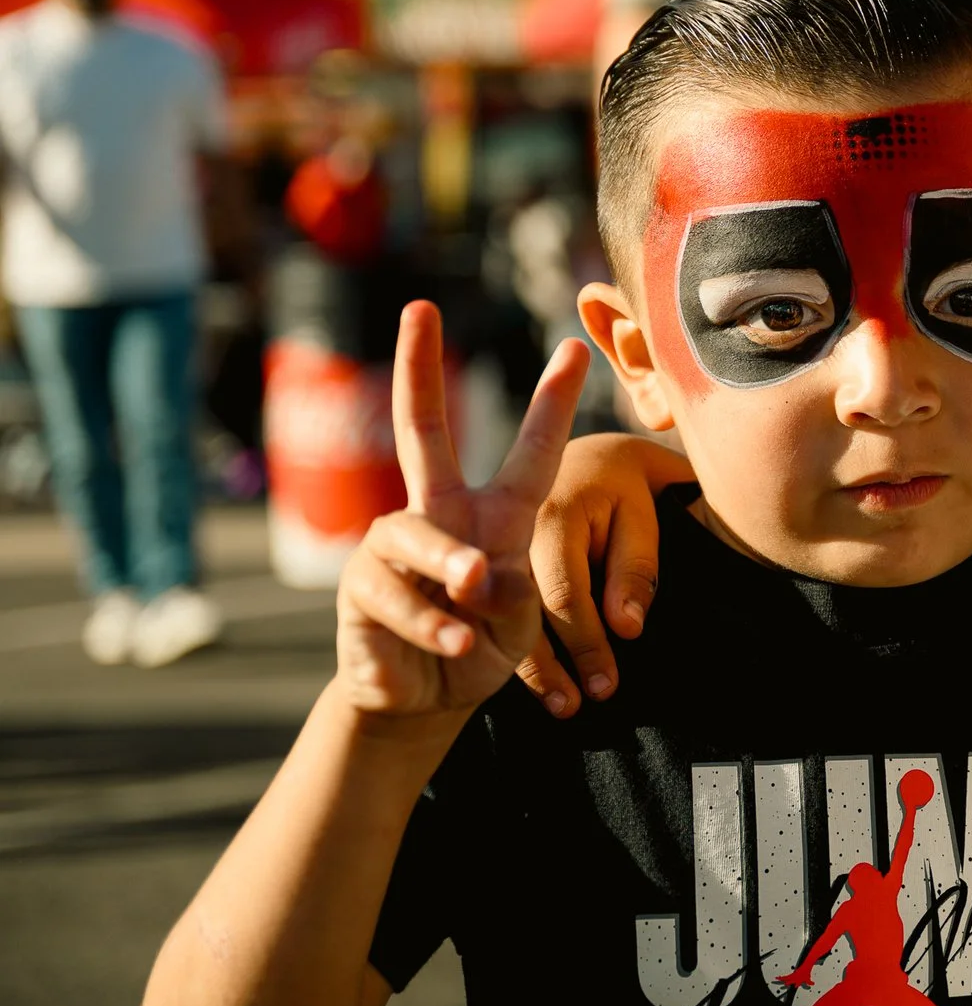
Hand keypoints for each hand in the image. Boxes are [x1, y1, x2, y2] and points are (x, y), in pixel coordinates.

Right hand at [335, 304, 587, 717]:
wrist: (426, 697)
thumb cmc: (483, 644)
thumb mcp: (521, 616)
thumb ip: (512, 588)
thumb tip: (473, 571)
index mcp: (497, 514)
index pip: (531, 452)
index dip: (551, 402)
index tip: (576, 348)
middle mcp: (441, 513)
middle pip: (422, 428)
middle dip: (418, 367)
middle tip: (420, 308)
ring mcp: (394, 544)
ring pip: (420, 538)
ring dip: (452, 573)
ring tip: (474, 605)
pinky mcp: (361, 584)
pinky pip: (397, 593)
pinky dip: (432, 625)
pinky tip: (453, 646)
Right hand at [516, 432, 689, 714]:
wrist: (592, 457)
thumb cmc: (627, 489)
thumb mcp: (643, 517)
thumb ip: (635, 570)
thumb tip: (626, 629)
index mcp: (550, 512)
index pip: (565, 594)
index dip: (586, 644)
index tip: (606, 685)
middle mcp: (509, 533)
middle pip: (524, 613)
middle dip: (549, 666)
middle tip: (575, 708)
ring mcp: (489, 548)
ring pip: (502, 619)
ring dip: (530, 668)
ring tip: (560, 707)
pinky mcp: (482, 565)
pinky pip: (491, 614)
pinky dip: (510, 651)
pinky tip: (532, 685)